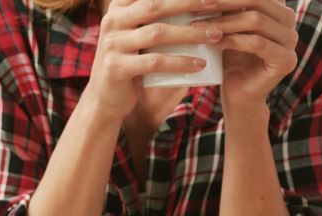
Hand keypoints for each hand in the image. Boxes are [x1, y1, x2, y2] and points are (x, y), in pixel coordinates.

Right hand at [83, 0, 223, 125]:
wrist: (105, 99)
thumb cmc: (131, 63)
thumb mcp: (136, 35)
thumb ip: (152, 18)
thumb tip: (198, 5)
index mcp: (119, 8)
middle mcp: (112, 21)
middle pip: (155, 5)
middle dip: (189, 2)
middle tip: (217, 4)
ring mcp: (112, 44)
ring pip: (157, 33)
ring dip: (191, 33)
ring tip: (216, 36)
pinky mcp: (116, 68)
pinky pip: (155, 62)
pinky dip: (180, 62)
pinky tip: (199, 64)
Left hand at [193, 0, 298, 111]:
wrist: (237, 94)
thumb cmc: (229, 57)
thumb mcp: (227, 25)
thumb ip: (227, 6)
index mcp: (277, 7)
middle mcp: (289, 20)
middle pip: (258, 0)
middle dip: (224, 1)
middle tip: (198, 4)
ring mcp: (291, 41)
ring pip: (256, 20)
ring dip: (224, 22)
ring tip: (198, 26)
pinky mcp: (286, 61)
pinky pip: (257, 43)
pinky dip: (233, 40)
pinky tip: (213, 41)